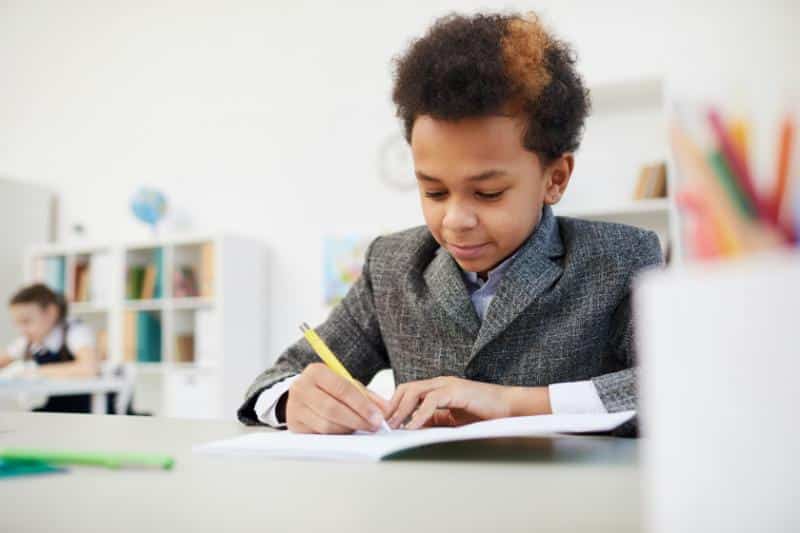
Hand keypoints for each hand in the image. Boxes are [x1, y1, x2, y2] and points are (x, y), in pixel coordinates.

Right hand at [286, 363, 389, 433]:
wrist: (301, 393)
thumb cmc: (328, 388)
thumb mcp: (346, 383)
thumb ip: (365, 395)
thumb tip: (385, 410)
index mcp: (316, 372)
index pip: (342, 389)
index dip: (362, 405)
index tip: (377, 416)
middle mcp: (301, 388)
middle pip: (332, 409)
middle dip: (357, 420)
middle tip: (373, 426)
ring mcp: (295, 408)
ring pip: (326, 425)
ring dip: (348, 429)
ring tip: (361, 428)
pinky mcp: (295, 425)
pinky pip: (320, 435)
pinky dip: (337, 436)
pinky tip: (347, 432)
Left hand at [387, 376, 550, 429]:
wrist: (508, 408)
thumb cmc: (483, 413)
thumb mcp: (452, 420)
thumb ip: (433, 421)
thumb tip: (412, 430)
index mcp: (437, 388)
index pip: (407, 391)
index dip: (393, 405)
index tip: (383, 422)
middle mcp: (440, 383)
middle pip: (406, 388)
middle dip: (392, 406)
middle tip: (384, 425)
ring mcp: (448, 385)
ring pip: (415, 391)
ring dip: (401, 410)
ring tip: (394, 426)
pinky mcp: (457, 391)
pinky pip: (432, 400)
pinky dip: (420, 414)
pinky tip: (413, 427)